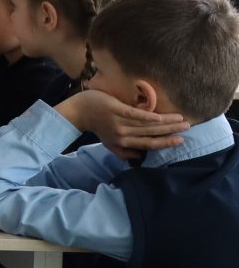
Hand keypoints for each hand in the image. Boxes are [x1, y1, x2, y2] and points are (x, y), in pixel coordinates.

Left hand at [59, 89, 186, 157]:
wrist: (79, 111)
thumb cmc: (98, 126)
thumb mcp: (110, 143)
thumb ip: (125, 151)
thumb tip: (141, 157)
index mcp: (123, 144)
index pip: (148, 145)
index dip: (165, 144)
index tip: (181, 141)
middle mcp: (122, 136)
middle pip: (151, 135)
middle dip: (171, 133)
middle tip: (187, 130)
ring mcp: (119, 122)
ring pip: (146, 125)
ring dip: (166, 123)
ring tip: (181, 119)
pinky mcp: (115, 110)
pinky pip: (134, 114)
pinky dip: (148, 117)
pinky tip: (160, 118)